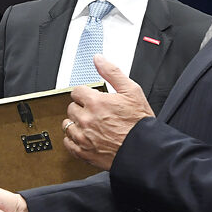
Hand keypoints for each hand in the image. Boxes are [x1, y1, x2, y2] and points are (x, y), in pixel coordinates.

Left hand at [62, 56, 154, 170]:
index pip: (77, 91)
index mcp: (95, 102)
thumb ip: (112, 72)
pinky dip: (73, 140)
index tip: (93, 99)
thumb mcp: (131, 91)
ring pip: (67, 125)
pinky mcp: (83, 152)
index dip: (86, 94)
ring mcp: (83, 137)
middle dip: (82, 108)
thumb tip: (98, 59)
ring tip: (90, 125)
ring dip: (76, 123)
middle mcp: (86, 119)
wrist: (144, 149)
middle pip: (72, 107)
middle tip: (95, 112)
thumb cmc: (140, 123)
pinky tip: (84, 137)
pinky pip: (68, 143)